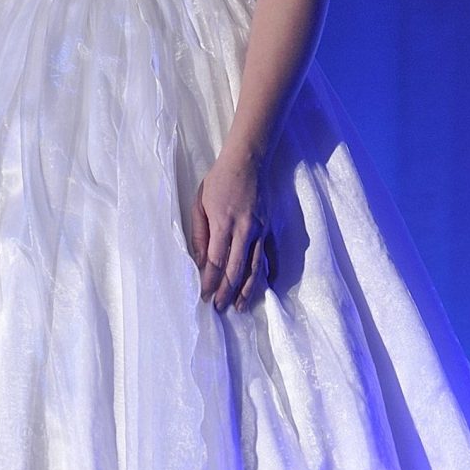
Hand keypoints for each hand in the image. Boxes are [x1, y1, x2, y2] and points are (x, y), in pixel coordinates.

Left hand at [192, 148, 273, 311]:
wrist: (248, 161)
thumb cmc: (219, 180)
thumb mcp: (200, 204)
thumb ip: (200, 234)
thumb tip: (199, 262)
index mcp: (223, 222)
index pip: (216, 260)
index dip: (210, 281)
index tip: (204, 296)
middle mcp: (244, 229)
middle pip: (236, 268)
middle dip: (226, 291)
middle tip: (219, 308)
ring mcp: (260, 230)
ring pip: (255, 266)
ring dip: (247, 289)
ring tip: (239, 306)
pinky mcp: (270, 228)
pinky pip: (269, 256)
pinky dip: (267, 273)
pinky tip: (264, 288)